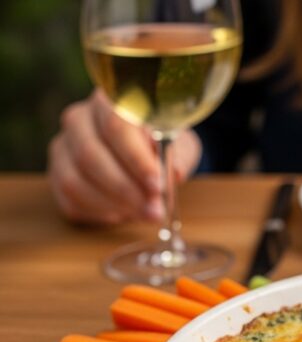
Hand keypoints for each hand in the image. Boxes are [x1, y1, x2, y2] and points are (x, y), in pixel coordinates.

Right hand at [47, 89, 200, 223]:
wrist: (145, 151)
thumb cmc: (162, 144)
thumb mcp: (179, 144)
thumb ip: (177, 155)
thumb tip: (175, 172)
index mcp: (109, 101)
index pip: (116, 127)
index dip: (136, 160)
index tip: (158, 185)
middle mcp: (78, 119)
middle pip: (90, 155)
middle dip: (126, 189)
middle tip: (155, 210)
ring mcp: (62, 147)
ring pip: (75, 180)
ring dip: (113, 204)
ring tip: (144, 214)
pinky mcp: (56, 174)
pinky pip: (69, 199)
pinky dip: (98, 212)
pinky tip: (123, 214)